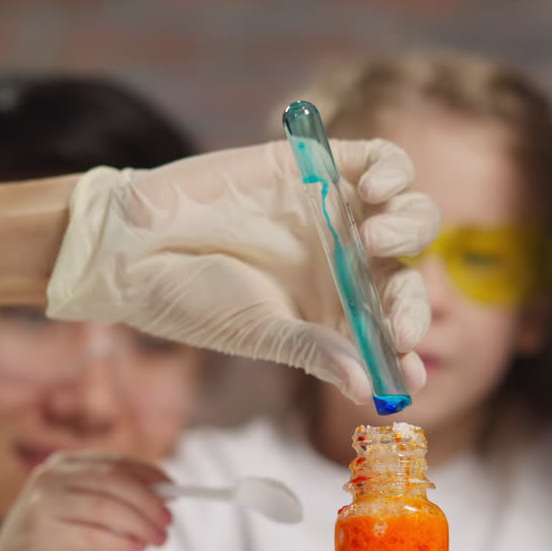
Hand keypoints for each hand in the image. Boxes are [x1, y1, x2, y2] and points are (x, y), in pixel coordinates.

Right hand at [0, 452, 172, 550]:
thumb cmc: (57, 540)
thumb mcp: (88, 514)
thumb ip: (118, 502)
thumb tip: (166, 499)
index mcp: (65, 464)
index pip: (117, 462)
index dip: (151, 476)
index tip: (175, 493)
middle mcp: (50, 477)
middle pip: (113, 481)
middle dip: (148, 501)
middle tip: (169, 522)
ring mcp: (41, 503)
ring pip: (105, 506)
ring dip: (139, 524)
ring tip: (157, 540)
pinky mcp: (37, 534)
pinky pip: (89, 534)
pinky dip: (119, 541)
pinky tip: (136, 548)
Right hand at [47, 139, 438, 404]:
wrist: (136, 243)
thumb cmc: (193, 299)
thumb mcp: (258, 330)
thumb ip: (315, 350)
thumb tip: (366, 389)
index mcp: (338, 312)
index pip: (391, 330)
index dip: (407, 348)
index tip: (411, 369)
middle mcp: (348, 265)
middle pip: (408, 276)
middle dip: (414, 302)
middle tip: (397, 321)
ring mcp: (340, 215)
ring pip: (410, 217)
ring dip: (408, 230)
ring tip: (371, 241)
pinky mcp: (324, 167)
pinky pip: (384, 161)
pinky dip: (392, 173)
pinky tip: (374, 192)